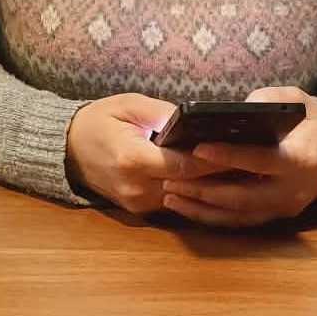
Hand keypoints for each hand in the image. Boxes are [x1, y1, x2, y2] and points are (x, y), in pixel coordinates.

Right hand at [65, 94, 227, 213]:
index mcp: (132, 159)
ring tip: (238, 168)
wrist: (66, 149)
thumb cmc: (98, 120)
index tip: (239, 150)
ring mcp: (137, 203)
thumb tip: (194, 121)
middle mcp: (136, 187)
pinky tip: (210, 177)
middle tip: (250, 160)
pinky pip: (173, 201)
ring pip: (184, 197)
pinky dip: (191, 190)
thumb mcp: (128, 105)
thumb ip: (161, 113)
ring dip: (208, 185)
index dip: (213, 160)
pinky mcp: (138, 210)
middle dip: (218, 173)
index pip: (183, 166)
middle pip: (189, 185)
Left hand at [161, 87, 316, 227]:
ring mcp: (283, 209)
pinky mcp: (274, 218)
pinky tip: (184, 206)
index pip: (261, 160)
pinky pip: (238, 222)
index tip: (197, 149)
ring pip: (237, 215)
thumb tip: (239, 107)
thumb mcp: (297, 100)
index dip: (229, 156)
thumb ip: (270, 99)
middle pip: (243, 196)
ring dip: (201, 208)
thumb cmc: (310, 122)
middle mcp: (293, 191)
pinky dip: (209, 217)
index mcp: (302, 160)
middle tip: (170, 178)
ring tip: (168, 194)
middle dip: (204, 190)